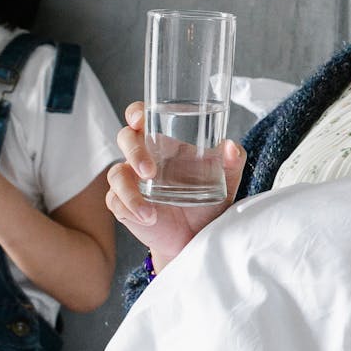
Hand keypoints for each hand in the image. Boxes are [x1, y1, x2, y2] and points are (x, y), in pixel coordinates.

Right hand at [106, 102, 246, 266]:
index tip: (140, 118)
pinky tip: (149, 217)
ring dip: (129, 189)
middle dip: (134, 152)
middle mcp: (144, 158)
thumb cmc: (208, 203)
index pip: (143, 118)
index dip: (136, 112)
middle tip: (149, 171)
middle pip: (125, 139)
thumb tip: (231, 147)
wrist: (197, 238)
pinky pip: (116, 201)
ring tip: (150, 209)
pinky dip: (131, 208)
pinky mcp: (125, 205)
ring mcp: (131, 181)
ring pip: (116, 174)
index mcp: (165, 144)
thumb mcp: (226, 181)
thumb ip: (233, 161)